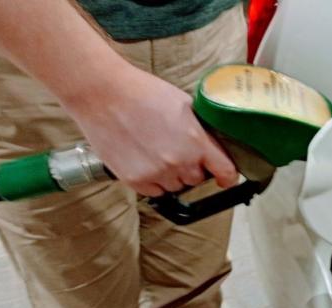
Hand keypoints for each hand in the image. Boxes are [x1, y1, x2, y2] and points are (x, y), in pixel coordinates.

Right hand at [64, 65, 237, 196]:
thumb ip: (200, 129)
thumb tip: (212, 144)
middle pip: (197, 179)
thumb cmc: (143, 93)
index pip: (226, 172)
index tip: (225, 178)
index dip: (228, 176)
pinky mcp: (135, 180)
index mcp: (196, 142)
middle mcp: (179, 162)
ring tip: (155, 151)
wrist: (103, 95)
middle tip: (176, 149)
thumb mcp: (184, 104)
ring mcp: (156, 173)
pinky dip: (152, 180)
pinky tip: (143, 159)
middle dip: (192, 167)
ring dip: (171, 175)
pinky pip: (154, 191)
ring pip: (175, 186)